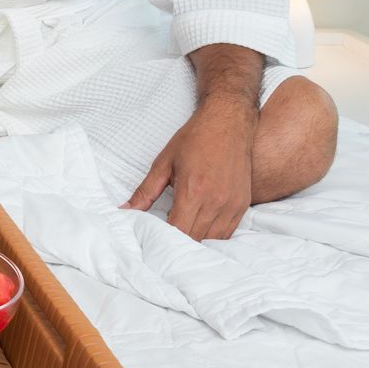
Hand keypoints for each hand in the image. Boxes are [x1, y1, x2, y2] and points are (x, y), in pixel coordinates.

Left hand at [121, 102, 256, 240]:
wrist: (228, 122)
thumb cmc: (194, 139)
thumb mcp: (163, 163)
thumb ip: (145, 191)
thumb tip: (125, 210)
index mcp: (193, 191)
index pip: (178, 231)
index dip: (164, 241)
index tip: (153, 242)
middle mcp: (215, 201)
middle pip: (195, 239)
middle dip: (178, 246)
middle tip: (164, 244)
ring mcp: (232, 204)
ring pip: (213, 240)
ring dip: (197, 243)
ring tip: (182, 240)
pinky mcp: (243, 204)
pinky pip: (228, 232)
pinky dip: (213, 237)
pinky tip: (200, 231)